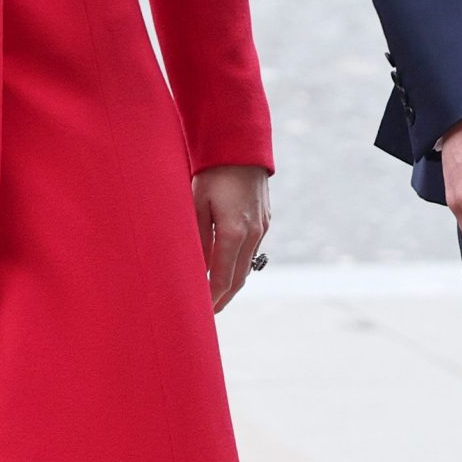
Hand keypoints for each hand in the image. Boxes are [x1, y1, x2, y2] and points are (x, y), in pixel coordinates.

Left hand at [193, 164, 269, 312]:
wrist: (240, 147)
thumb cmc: (211, 173)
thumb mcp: (196, 204)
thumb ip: (198, 239)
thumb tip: (197, 269)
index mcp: (234, 233)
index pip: (222, 278)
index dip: (212, 299)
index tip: (202, 314)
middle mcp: (252, 234)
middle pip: (238, 279)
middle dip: (223, 299)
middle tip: (209, 314)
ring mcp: (262, 228)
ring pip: (246, 266)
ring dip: (231, 284)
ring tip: (216, 297)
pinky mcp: (265, 221)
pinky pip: (251, 251)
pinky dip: (238, 265)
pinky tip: (226, 268)